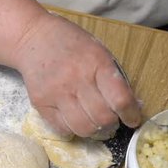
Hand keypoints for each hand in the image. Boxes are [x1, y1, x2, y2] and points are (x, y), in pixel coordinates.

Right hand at [12, 12, 141, 137]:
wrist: (33, 37)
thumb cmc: (71, 44)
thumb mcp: (99, 51)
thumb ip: (115, 78)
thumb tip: (134, 106)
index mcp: (97, 63)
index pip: (120, 99)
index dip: (131, 115)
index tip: (132, 120)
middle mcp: (76, 79)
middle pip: (102, 118)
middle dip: (112, 124)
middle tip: (110, 120)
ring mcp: (56, 93)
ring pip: (83, 128)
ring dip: (93, 130)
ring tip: (93, 122)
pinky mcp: (41, 103)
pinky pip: (62, 129)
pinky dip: (73, 129)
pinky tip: (74, 119)